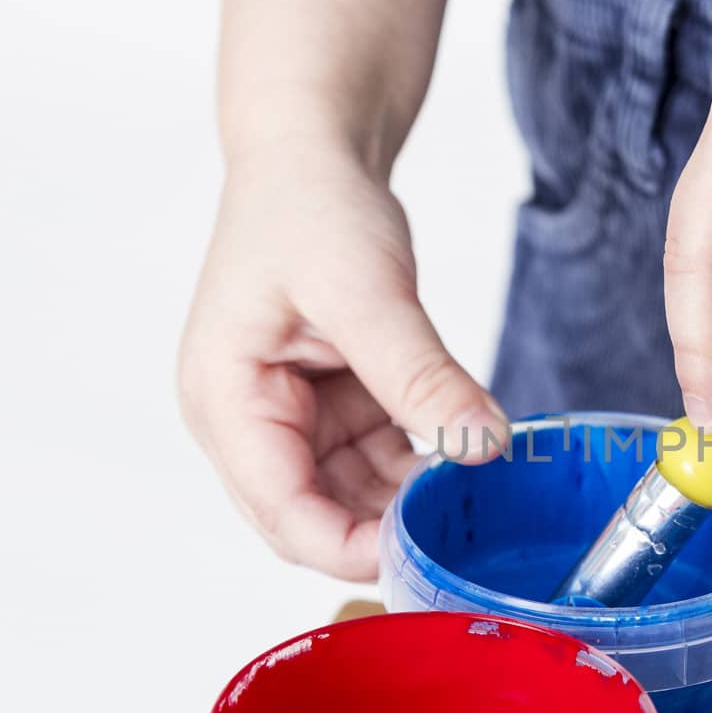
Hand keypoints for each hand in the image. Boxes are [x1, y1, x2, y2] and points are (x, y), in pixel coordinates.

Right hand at [178, 138, 505, 579]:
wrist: (312, 154)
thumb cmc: (310, 207)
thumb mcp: (367, 291)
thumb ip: (421, 374)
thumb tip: (485, 444)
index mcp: (226, 403)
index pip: (284, 514)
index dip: (355, 548)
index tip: (430, 558)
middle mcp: (249, 424)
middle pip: (317, 518)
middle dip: (389, 529)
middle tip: (471, 535)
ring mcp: (292, 419)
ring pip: (356, 496)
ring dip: (412, 498)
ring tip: (481, 488)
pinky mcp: (331, 407)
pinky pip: (379, 460)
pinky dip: (422, 463)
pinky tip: (469, 453)